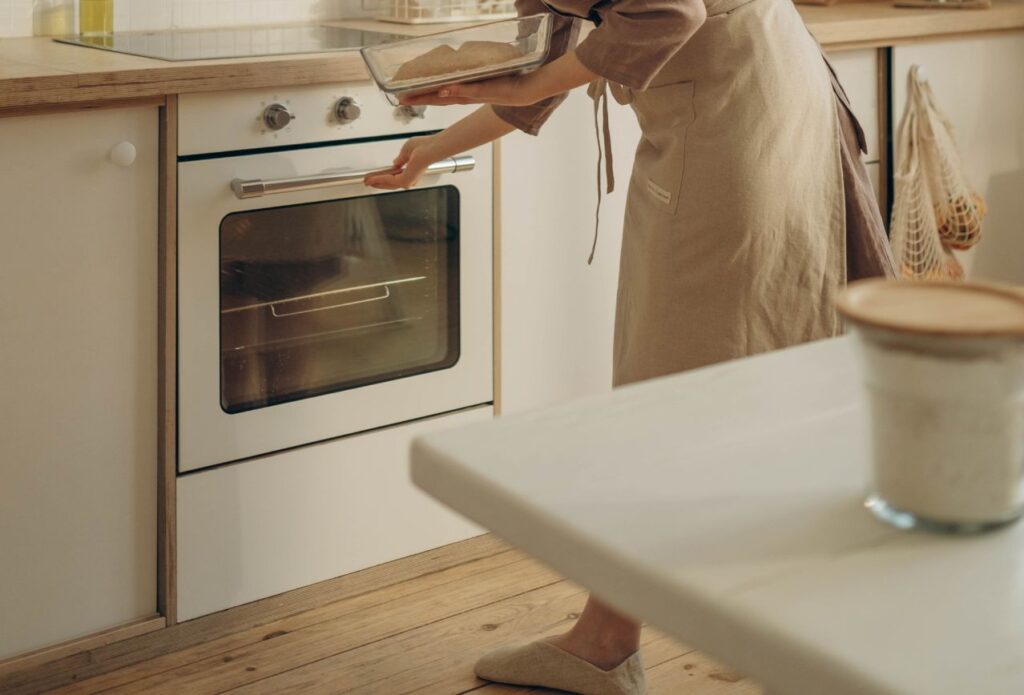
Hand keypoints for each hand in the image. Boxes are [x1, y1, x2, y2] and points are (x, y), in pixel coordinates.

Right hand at [364, 135, 441, 189]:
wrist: (430, 148)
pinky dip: (379, 179)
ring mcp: (408, 180)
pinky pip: (388, 180)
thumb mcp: (407, 151)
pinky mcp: (405, 180)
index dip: (383, 177)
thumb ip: (400, 159)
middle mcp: (410, 178)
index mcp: (411, 171)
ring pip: (388, 183)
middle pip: (390, 183)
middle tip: (367, 181)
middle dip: (377, 182)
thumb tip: (395, 163)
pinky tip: (372, 178)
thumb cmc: (424, 146)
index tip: (374, 177)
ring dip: (376, 181)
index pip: (394, 177)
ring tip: (367, 180)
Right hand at [399, 74, 541, 107]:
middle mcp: (468, 95)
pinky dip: (457, 90)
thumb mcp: (487, 76)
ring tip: (413, 97)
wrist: (528, 89)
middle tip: (401, 99)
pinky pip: (470, 89)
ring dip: (431, 97)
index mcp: (466, 91)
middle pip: (439, 98)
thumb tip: (460, 71)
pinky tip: (445, 89)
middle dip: (419, 98)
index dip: (421, 95)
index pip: (439, 95)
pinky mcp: (487, 89)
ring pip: (449, 96)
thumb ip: (473, 75)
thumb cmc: (509, 81)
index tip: (404, 95)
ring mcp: (476, 93)